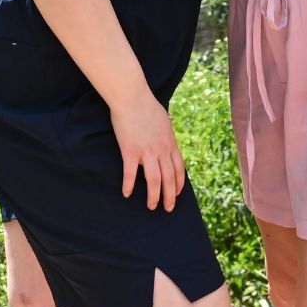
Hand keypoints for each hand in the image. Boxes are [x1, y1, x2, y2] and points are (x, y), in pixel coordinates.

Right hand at [109, 94, 184, 211]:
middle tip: (168, 209)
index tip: (177, 193)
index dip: (179, 183)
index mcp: (170, 143)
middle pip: (169, 179)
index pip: (179, 168)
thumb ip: (166, 134)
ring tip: (152, 206)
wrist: (132, 97)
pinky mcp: (130, 151)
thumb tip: (167, 140)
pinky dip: (128, 185)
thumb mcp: (164, 121)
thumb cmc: (147, 105)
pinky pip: (130, 174)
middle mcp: (161, 150)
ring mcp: (146, 151)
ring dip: (154, 196)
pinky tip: (126, 193)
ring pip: (154, 181)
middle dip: (170, 196)